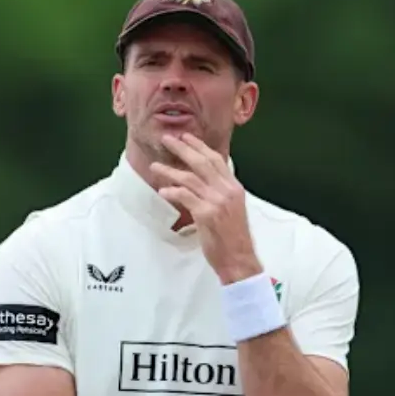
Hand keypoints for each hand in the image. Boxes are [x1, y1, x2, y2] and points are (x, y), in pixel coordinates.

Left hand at [150, 133, 261, 282]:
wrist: (239, 258)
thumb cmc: (233, 238)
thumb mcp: (231, 209)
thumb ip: (219, 193)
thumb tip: (202, 182)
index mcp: (234, 187)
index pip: (216, 159)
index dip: (199, 146)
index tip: (186, 137)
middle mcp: (227, 190)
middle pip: (202, 162)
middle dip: (183, 148)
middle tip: (167, 139)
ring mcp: (217, 202)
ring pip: (190, 178)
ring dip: (170, 171)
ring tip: (155, 167)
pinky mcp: (207, 214)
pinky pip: (186, 197)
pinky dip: (173, 192)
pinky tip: (163, 191)